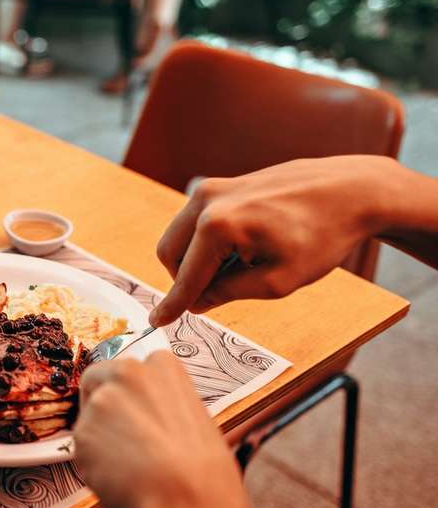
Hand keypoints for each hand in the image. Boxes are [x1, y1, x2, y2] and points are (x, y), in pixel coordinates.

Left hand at [74, 352, 246, 507]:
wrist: (188, 504)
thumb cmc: (203, 471)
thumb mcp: (195, 419)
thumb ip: (163, 405)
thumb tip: (148, 415)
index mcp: (161, 365)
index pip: (127, 369)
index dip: (125, 393)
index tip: (130, 410)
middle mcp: (127, 373)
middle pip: (97, 381)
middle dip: (101, 405)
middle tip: (119, 437)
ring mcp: (101, 401)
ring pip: (88, 418)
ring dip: (99, 438)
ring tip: (129, 467)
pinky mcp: (82, 432)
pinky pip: (82, 448)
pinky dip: (93, 463)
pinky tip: (118, 478)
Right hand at [148, 155, 401, 327]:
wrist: (350, 189)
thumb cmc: (321, 235)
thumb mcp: (279, 281)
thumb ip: (230, 293)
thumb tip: (196, 301)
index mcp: (218, 225)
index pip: (186, 276)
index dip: (174, 305)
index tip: (157, 322)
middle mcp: (206, 201)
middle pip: (169, 254)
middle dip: (187, 279)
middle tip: (224, 292)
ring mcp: (211, 187)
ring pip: (180, 237)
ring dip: (198, 259)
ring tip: (245, 264)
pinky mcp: (219, 184)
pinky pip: (196, 222)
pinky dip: (208, 243)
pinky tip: (247, 246)